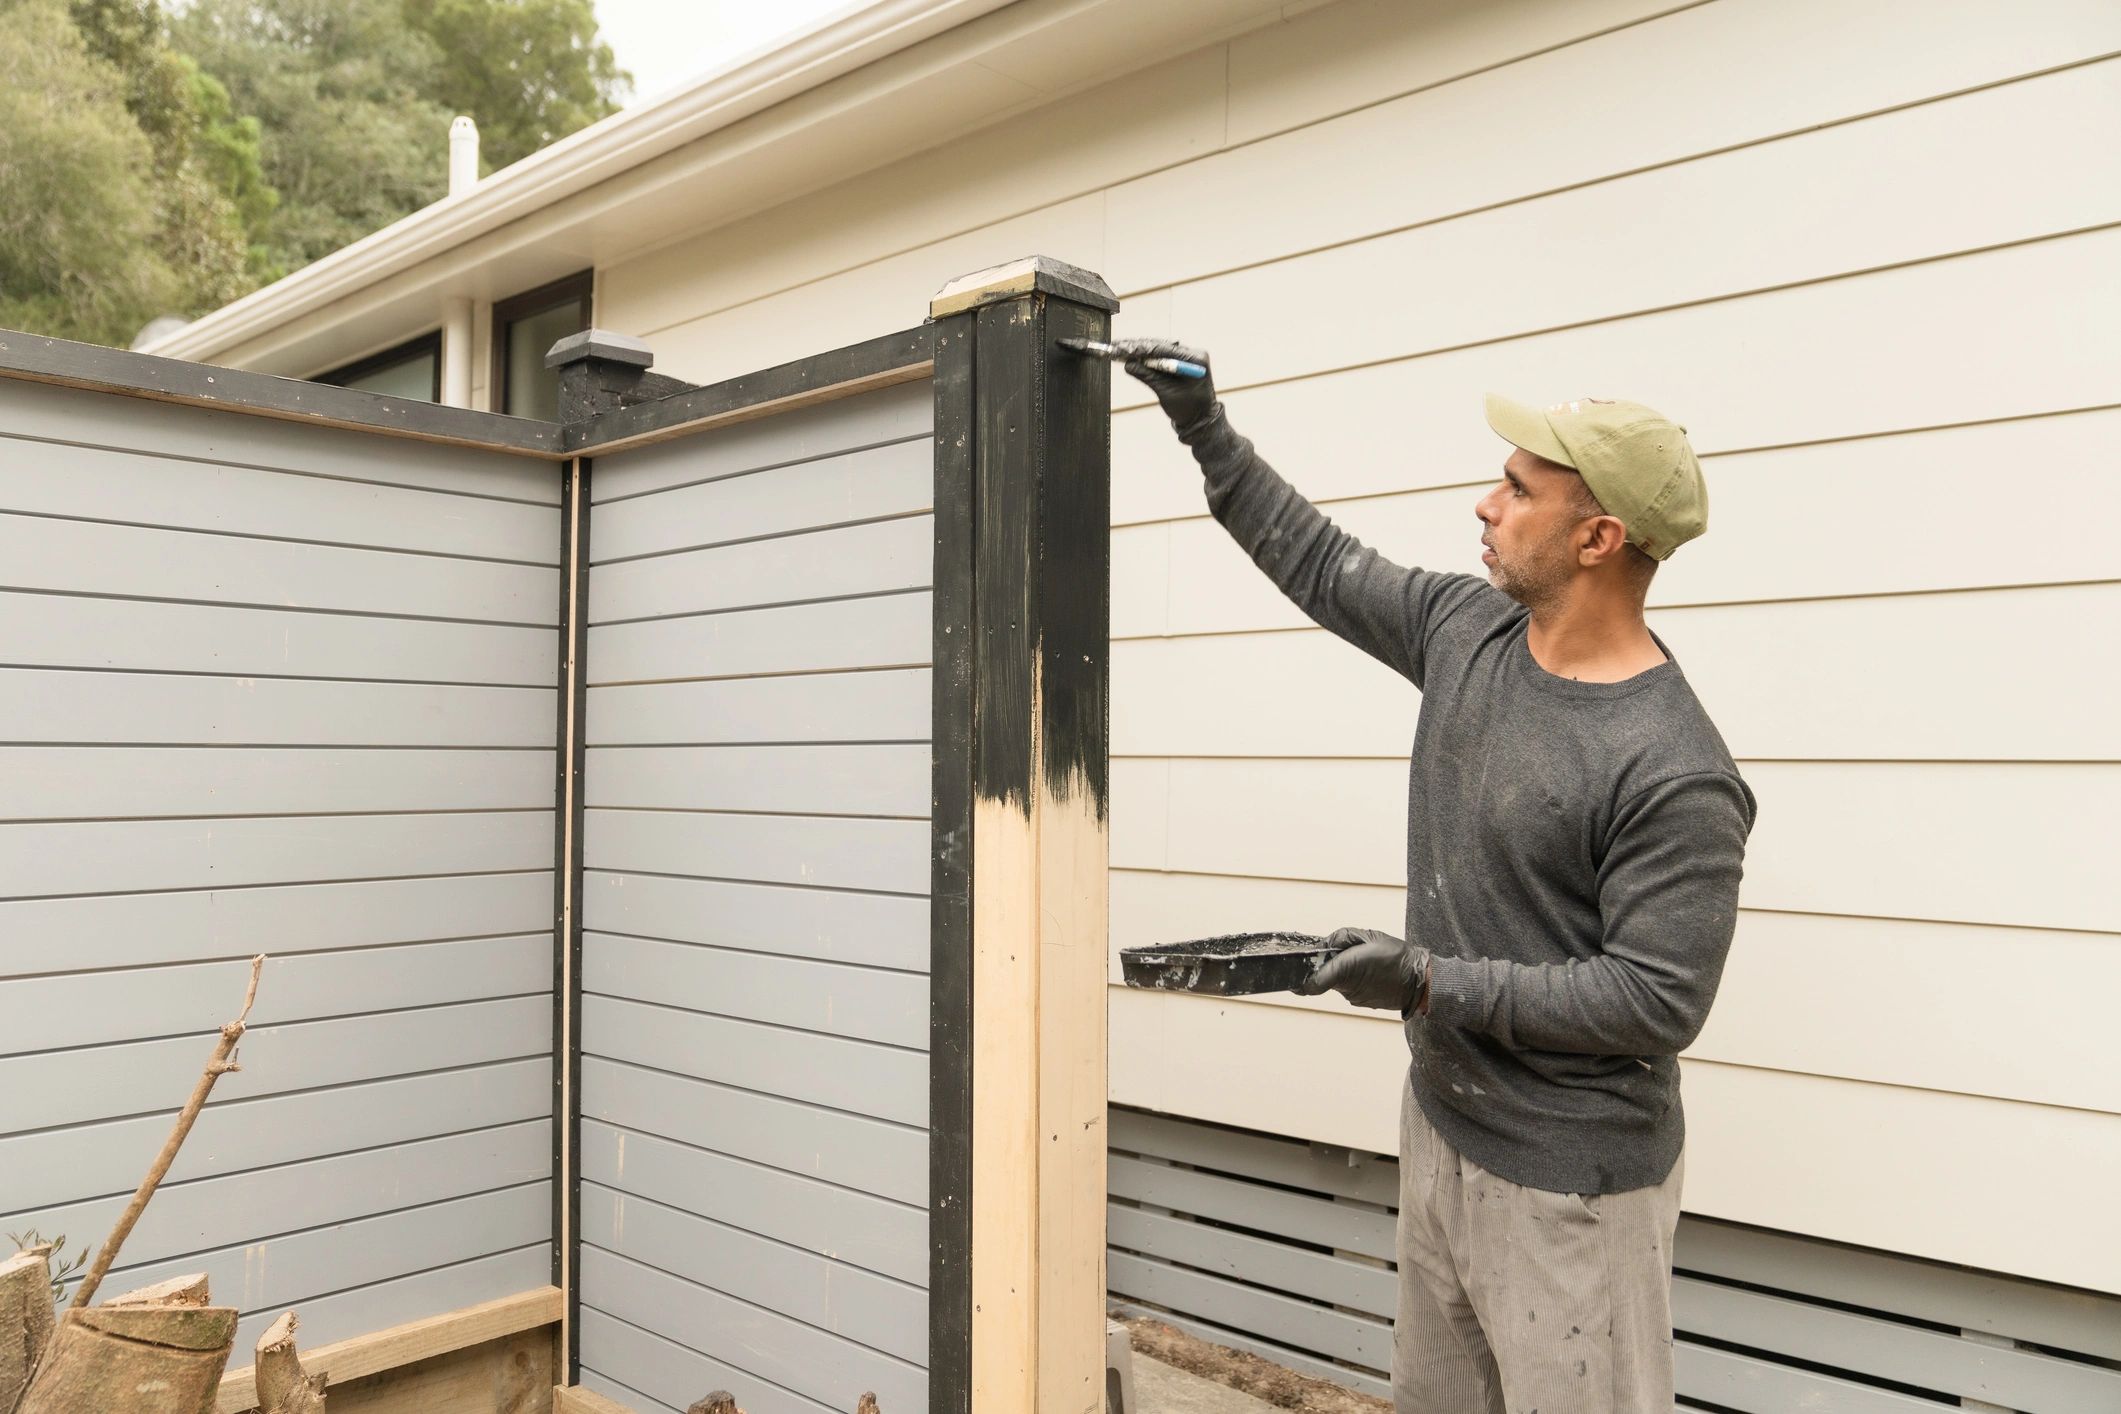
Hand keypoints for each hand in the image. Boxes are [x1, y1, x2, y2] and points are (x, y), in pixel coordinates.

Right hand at [1107, 338, 1219, 433]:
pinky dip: (1147, 356)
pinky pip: (1162, 355)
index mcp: (1195, 360)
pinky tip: (1131, 354)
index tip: (1123, 348)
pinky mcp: (1182, 361)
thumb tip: (1129, 364)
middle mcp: (1193, 354)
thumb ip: (1148, 377)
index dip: (1141, 349)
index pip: (1163, 349)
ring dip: (1140, 350)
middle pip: (1160, 346)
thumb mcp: (1166, 393)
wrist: (1201, 419)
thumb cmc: (1188, 409)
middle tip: (1117, 346)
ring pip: (1160, 349)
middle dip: (1137, 348)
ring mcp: (1188, 356)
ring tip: (1119, 349)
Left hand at [1296, 927, 1429, 1013]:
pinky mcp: (1363, 1002)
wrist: (1419, 981)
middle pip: (1326, 977)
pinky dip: (1355, 980)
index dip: (1302, 980)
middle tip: (1344, 953)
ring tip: (1365, 962)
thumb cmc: (1397, 956)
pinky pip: (1351, 989)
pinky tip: (1371, 973)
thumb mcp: (1369, 936)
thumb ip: (1342, 937)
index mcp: (1346, 969)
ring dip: (1344, 973)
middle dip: (1329, 966)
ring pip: (1339, 983)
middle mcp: (1347, 987)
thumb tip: (1326, 945)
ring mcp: (1355, 997)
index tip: (1296, 977)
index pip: (1314, 982)